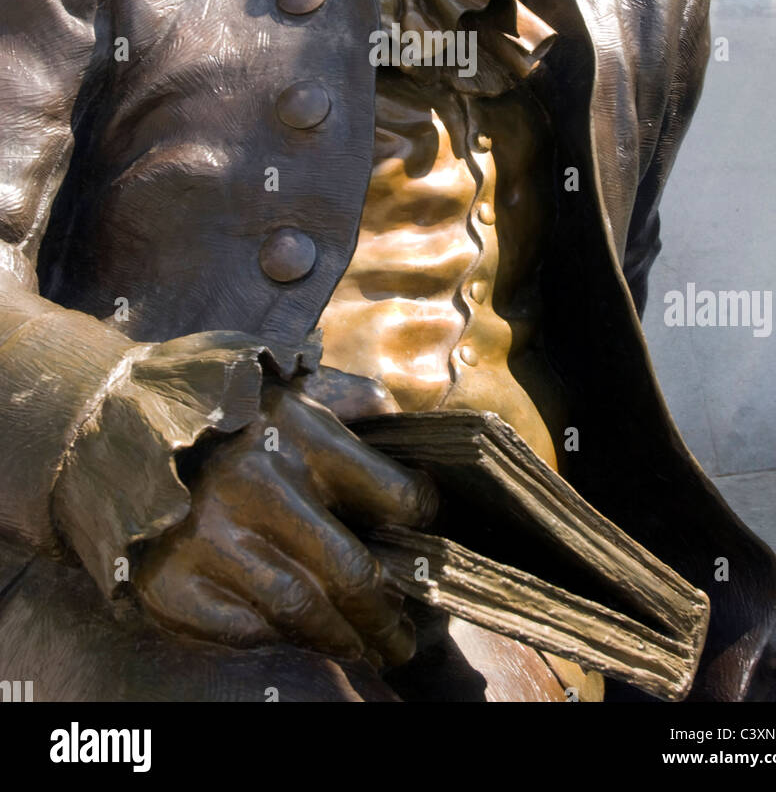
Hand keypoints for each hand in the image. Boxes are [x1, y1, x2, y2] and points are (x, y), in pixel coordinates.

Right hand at [132, 379, 435, 664]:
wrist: (98, 421)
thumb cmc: (208, 402)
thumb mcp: (281, 379)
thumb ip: (347, 399)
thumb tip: (402, 422)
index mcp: (297, 431)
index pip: (395, 496)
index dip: (422, 522)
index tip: (426, 540)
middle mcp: (257, 485)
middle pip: (352, 574)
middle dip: (388, 616)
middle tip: (403, 638)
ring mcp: (209, 539)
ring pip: (302, 612)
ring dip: (342, 639)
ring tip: (362, 646)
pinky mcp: (170, 582)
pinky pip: (243, 630)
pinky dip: (275, 638)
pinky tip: (292, 634)